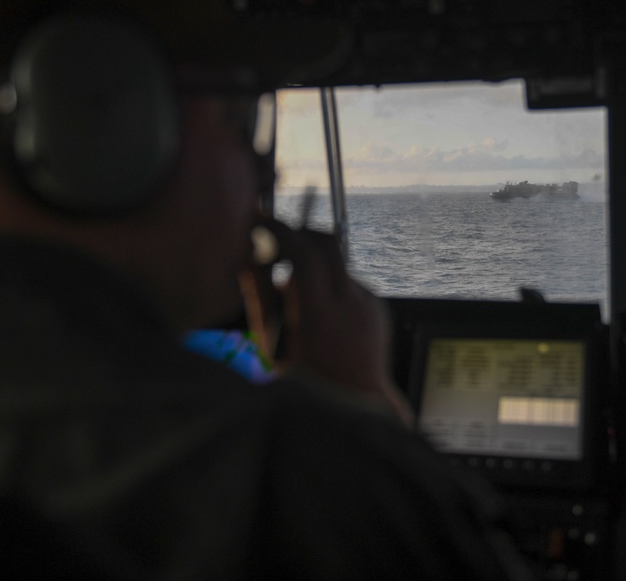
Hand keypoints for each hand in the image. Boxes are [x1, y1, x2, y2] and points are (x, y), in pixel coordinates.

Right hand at [240, 218, 411, 425]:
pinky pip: (349, 284)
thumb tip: (247, 257)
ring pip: (337, 264)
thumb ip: (260, 296)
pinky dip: (330, 288)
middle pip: (328, 242)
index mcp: (319, 315)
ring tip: (296, 300)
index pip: (303, 252)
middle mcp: (350, 304)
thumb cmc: (305, 378)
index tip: (262, 223)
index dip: (280, 231)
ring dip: (314, 267)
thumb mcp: (273, 343)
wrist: (356, 402)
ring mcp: (368, 303)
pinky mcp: (377, 306)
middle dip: (301, 233)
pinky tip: (321, 318)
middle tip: (279, 241)